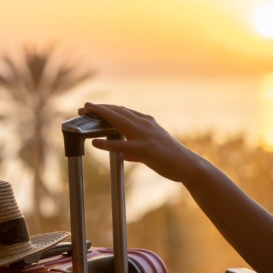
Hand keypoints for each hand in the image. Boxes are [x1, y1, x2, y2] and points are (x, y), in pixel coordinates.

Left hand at [77, 103, 199, 182]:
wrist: (188, 165)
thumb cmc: (172, 159)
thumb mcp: (151, 152)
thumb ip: (135, 152)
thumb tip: (123, 155)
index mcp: (147, 123)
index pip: (124, 111)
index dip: (108, 108)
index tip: (95, 108)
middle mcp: (145, 125)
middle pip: (118, 112)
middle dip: (99, 108)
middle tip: (84, 107)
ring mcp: (144, 135)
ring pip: (118, 121)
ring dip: (100, 115)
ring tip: (84, 114)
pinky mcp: (144, 149)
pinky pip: (121, 145)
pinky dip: (107, 143)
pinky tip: (95, 143)